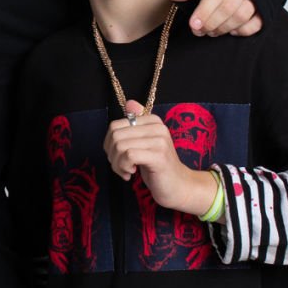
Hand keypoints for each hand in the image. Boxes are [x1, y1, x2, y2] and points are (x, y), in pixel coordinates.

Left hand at [102, 100, 218, 215]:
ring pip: (120, 146)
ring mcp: (159, 141)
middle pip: (116, 136)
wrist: (178, 186)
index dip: (109, 143)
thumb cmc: (156, 166)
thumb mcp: (143, 144)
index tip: (118, 156)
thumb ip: (135, 125)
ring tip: (126, 171)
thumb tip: (130, 102)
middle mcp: (157, 127)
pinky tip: (130, 174)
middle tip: (121, 166)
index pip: (115, 125)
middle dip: (111, 155)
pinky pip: (129, 156)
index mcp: (152, 121)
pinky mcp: (159, 156)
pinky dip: (123, 168)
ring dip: (117, 164)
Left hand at [170, 0, 260, 36]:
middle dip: (212, 22)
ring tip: (211, 32)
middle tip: (199, 31)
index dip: (205, 10)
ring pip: (242, 15)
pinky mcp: (266, 6)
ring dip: (224, 28)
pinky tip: (230, 31)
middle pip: (230, 6)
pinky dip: (243, 30)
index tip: (193, 25)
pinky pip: (257, 23)